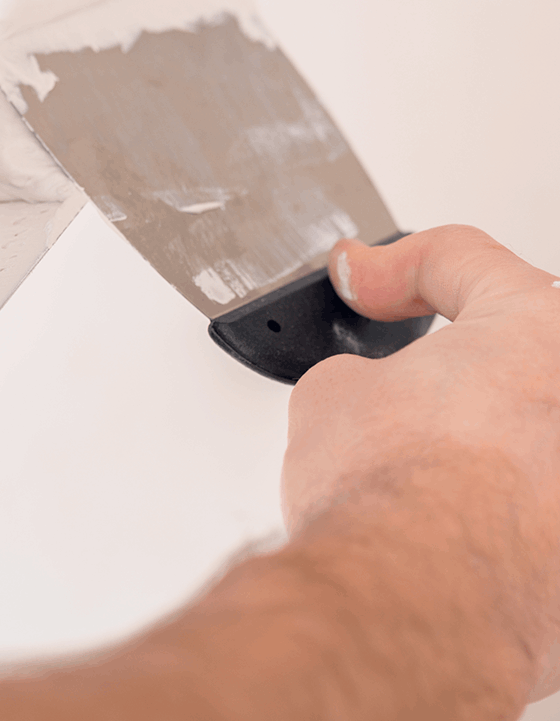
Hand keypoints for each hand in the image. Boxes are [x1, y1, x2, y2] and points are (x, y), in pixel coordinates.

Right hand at [283, 225, 559, 698]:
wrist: (410, 605)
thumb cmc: (395, 499)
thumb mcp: (329, 395)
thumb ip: (357, 370)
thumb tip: (363, 393)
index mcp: (544, 330)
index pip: (463, 261)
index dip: (391, 265)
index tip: (361, 278)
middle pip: (519, 356)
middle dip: (453, 361)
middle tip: (393, 378)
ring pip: (530, 439)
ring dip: (479, 440)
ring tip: (411, 466)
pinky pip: (532, 511)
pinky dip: (494, 507)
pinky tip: (440, 524)